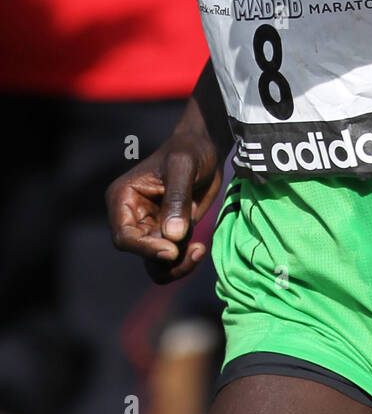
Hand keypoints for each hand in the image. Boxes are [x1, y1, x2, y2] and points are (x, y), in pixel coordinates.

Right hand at [107, 128, 223, 283]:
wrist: (207, 148)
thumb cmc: (190, 149)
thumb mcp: (183, 166)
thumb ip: (177, 198)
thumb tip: (173, 235)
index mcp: (123, 198)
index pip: (124, 236)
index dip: (146, 249)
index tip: (172, 250)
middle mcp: (131, 216)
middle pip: (140, 253)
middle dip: (166, 259)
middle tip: (195, 250)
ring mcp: (149, 226)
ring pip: (154, 262)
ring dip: (176, 265)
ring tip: (198, 250)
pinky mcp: (168, 233)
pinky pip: (170, 259)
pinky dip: (183, 260)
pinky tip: (199, 247)